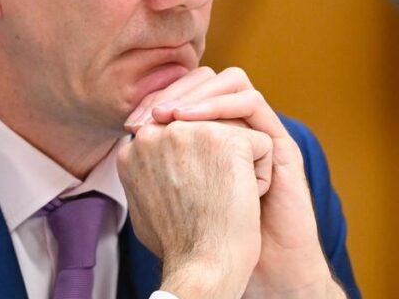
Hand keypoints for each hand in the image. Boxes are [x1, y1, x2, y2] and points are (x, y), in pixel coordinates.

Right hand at [117, 120, 271, 298]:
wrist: (202, 268)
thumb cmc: (179, 244)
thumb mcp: (146, 199)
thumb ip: (148, 169)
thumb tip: (157, 159)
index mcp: (136, 146)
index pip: (183, 137)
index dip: (196, 169)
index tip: (194, 201)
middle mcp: (158, 132)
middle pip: (209, 131)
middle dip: (216, 164)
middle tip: (209, 202)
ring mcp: (191, 131)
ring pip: (235, 137)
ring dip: (236, 168)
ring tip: (224, 200)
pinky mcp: (228, 139)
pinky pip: (262, 146)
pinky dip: (261, 176)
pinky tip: (243, 200)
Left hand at [130, 67, 346, 297]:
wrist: (245, 265)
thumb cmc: (206, 240)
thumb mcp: (171, 197)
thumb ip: (156, 168)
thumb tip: (126, 144)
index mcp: (213, 135)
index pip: (187, 92)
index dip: (157, 98)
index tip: (130, 122)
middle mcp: (237, 129)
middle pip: (208, 79)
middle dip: (175, 89)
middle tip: (149, 113)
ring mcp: (259, 133)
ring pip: (232, 81)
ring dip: (198, 93)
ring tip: (171, 115)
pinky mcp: (279, 142)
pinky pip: (252, 102)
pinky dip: (220, 105)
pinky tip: (191, 122)